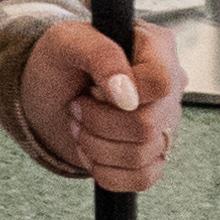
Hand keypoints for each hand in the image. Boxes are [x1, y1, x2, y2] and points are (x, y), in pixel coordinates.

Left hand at [19, 18, 184, 192]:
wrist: (49, 92)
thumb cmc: (60, 59)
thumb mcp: (69, 41)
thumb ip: (102, 55)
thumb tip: (127, 96)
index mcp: (157, 47)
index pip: (160, 83)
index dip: (125, 94)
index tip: (92, 90)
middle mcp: (170, 86)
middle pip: (148, 126)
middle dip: (98, 122)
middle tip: (76, 106)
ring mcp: (165, 122)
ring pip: (142, 156)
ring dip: (95, 145)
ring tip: (80, 124)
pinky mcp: (155, 154)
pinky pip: (142, 179)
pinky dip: (105, 169)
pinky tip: (91, 148)